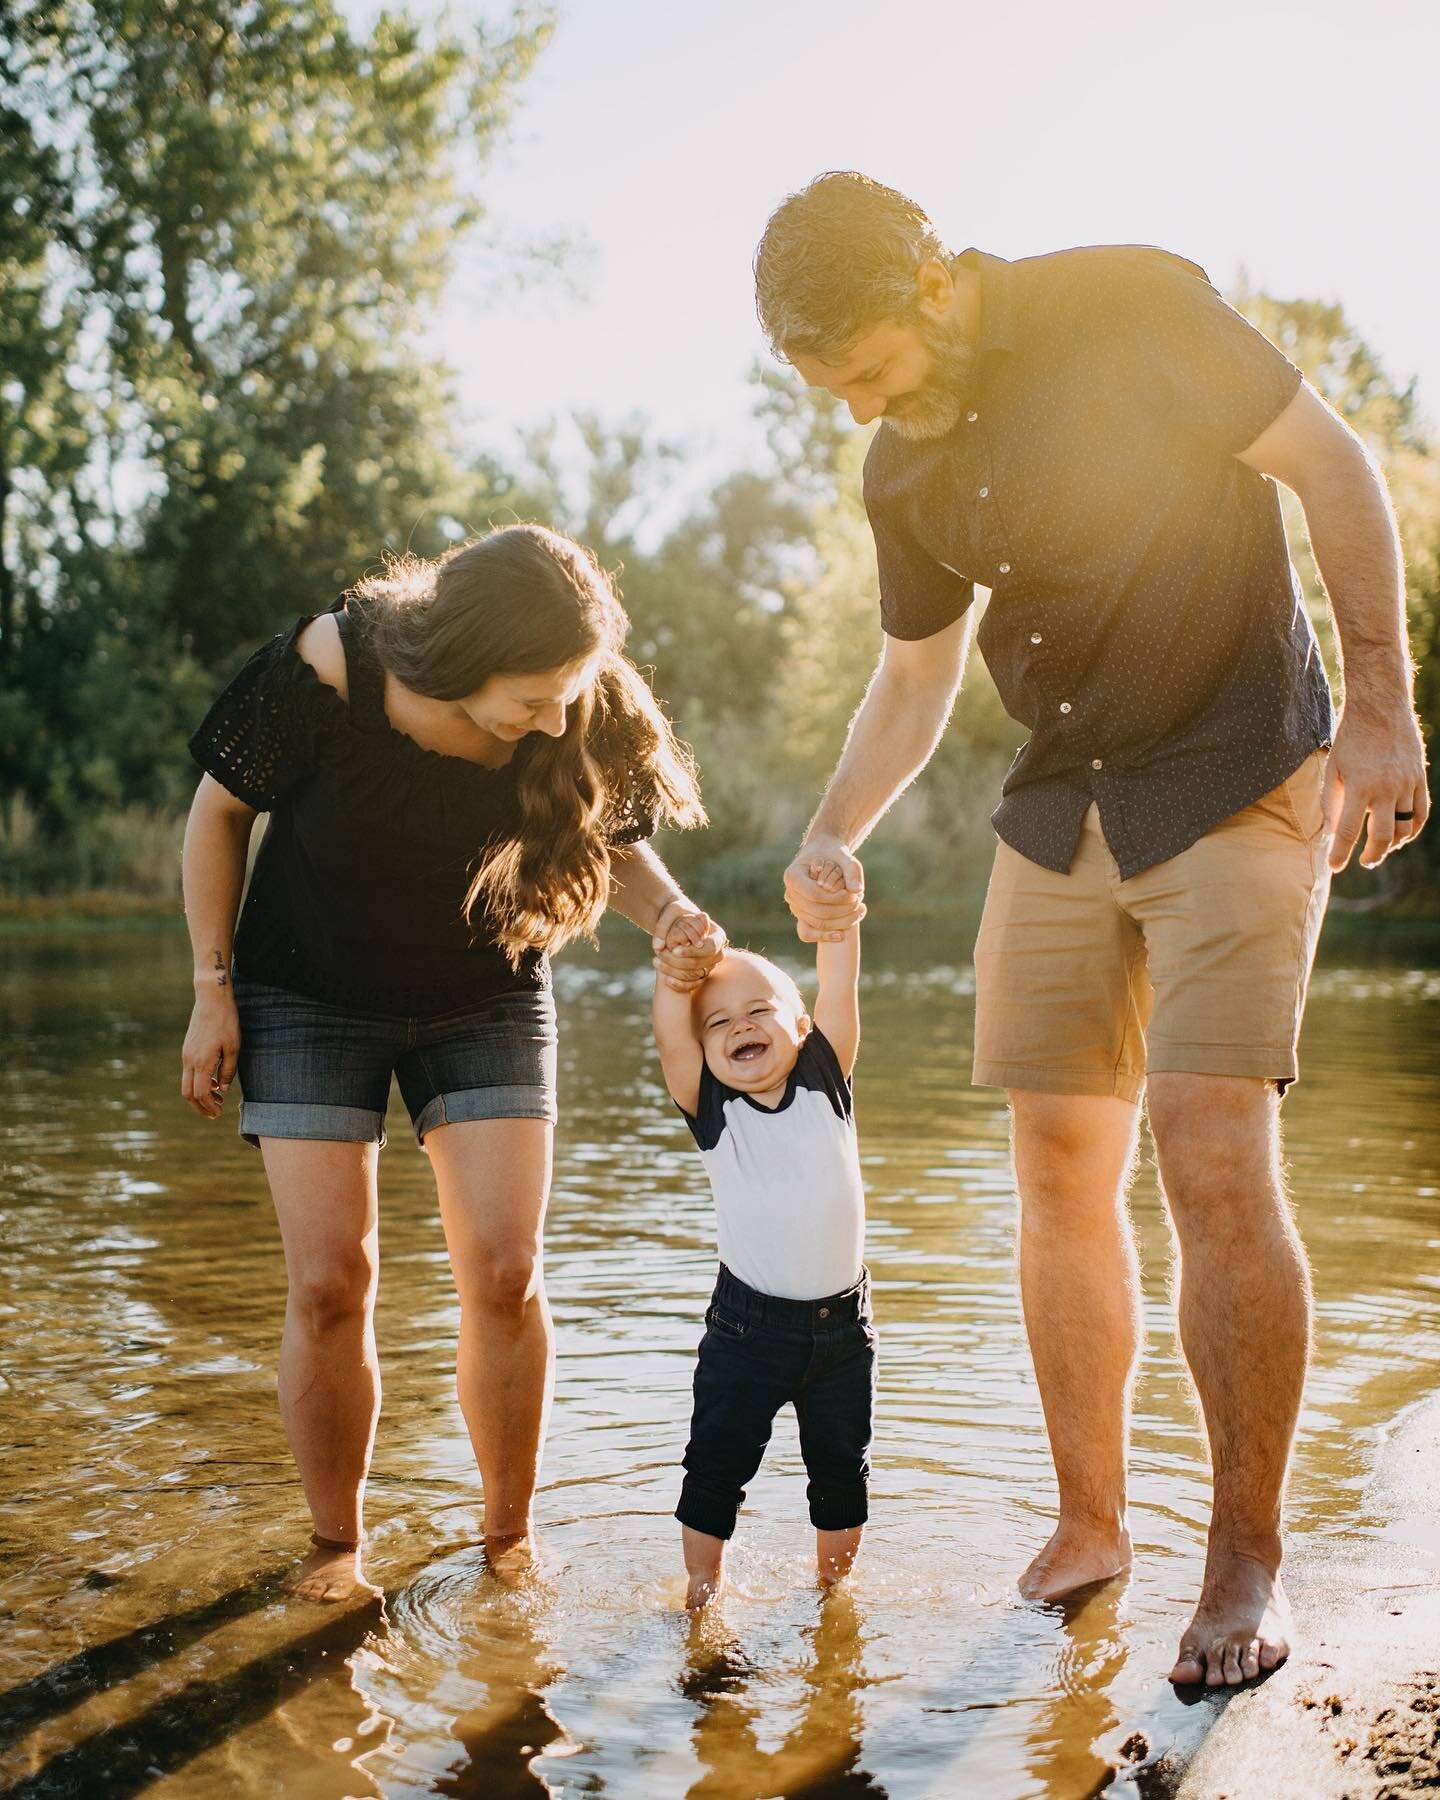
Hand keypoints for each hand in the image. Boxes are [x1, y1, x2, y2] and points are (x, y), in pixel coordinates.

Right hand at [181, 988, 240, 1118]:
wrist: (211, 1000)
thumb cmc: (226, 1022)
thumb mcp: (234, 1048)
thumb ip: (228, 1071)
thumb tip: (224, 1090)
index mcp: (202, 1062)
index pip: (201, 1093)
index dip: (209, 1106)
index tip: (219, 1112)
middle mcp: (189, 1061)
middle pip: (188, 1093)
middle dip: (200, 1106)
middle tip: (215, 1113)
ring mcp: (186, 1055)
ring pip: (186, 1084)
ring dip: (200, 1095)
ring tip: (218, 1099)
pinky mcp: (187, 1050)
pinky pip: (189, 1072)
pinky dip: (198, 1082)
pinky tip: (214, 1082)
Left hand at [652, 899, 725, 992]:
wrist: (676, 924)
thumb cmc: (677, 914)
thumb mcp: (671, 912)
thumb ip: (663, 926)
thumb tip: (657, 946)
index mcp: (718, 936)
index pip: (710, 947)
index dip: (692, 951)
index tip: (674, 950)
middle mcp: (718, 953)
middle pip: (700, 963)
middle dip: (678, 962)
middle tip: (659, 955)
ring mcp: (710, 966)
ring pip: (694, 975)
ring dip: (674, 971)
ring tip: (656, 961)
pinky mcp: (700, 976)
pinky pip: (692, 985)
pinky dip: (680, 985)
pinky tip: (667, 980)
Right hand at [783, 836, 865, 942]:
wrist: (823, 856)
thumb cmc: (834, 854)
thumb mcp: (845, 857)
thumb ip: (852, 871)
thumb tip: (857, 890)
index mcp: (793, 876)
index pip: (815, 895)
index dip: (836, 899)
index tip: (853, 896)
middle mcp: (789, 893)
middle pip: (816, 911)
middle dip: (841, 911)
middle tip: (859, 904)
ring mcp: (794, 906)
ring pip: (815, 923)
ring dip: (839, 922)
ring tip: (859, 912)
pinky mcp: (800, 915)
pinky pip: (807, 933)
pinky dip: (825, 935)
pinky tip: (842, 935)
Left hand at [1324, 705, 1429, 871]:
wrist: (1381, 707)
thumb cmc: (1351, 736)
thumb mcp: (1333, 767)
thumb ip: (1330, 801)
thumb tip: (1331, 833)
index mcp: (1359, 786)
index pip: (1348, 831)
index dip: (1341, 853)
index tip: (1335, 867)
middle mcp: (1385, 788)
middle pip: (1383, 835)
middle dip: (1373, 855)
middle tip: (1364, 862)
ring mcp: (1406, 784)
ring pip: (1405, 827)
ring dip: (1394, 844)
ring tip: (1381, 848)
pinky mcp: (1420, 778)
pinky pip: (1421, 812)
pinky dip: (1413, 829)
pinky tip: (1402, 835)